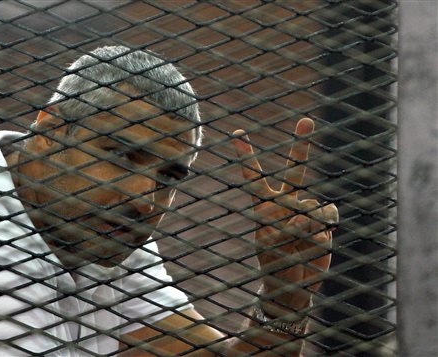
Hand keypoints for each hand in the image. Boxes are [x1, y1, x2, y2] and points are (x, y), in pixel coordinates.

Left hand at [232, 118, 337, 318]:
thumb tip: (311, 210)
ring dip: (308, 225)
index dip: (247, 155)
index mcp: (264, 205)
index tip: (238, 131)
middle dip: (301, 145)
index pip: (254, 176)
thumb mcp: (272, 246)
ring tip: (299, 241)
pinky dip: (324, 226)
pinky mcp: (324, 221)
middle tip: (307, 121)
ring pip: (312, 205)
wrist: (294, 284)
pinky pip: (328, 214)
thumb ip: (289, 226)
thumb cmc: (275, 264)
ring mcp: (306, 210)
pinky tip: (319, 237)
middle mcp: (286, 202)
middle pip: (295, 170)